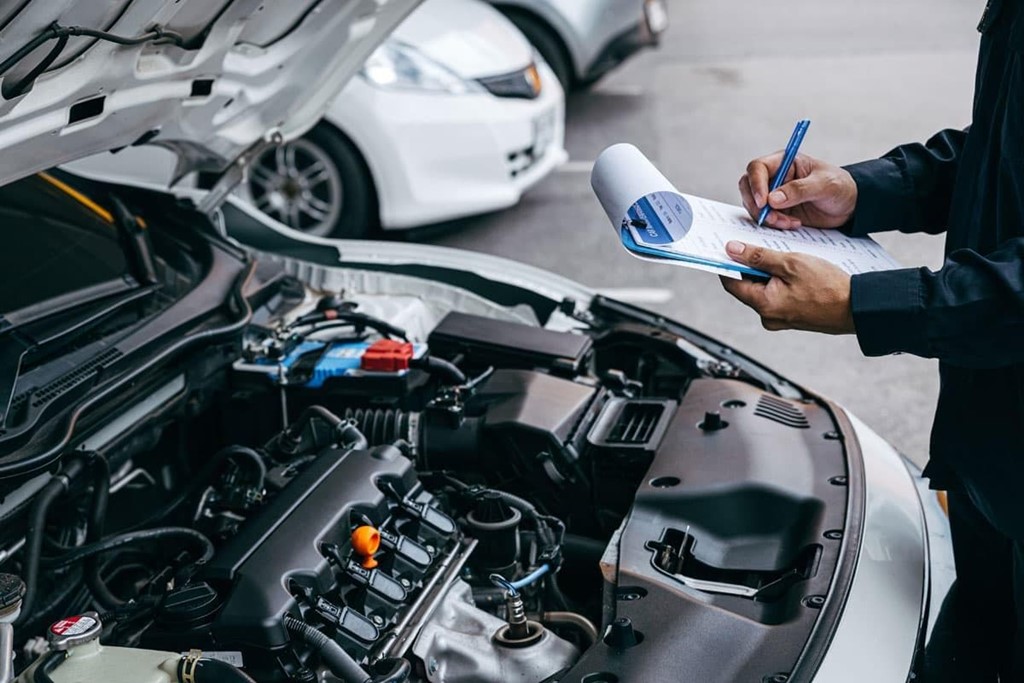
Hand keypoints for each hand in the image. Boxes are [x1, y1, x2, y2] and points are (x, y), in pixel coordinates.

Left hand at [720, 241, 854, 333]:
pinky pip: (778, 295)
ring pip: (764, 289)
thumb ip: (759, 257)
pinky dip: (781, 281)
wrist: (858, 307)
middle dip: (752, 264)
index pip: (731, 282)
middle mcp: (768, 316)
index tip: (729, 247)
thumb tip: (732, 250)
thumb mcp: (791, 263)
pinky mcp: (792, 317)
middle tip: (760, 244)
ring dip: (769, 271)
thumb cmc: (829, 287)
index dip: (728, 263)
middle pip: (747, 285)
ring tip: (783, 255)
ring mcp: (781, 319)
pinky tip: (794, 268)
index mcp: (764, 304)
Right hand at [739, 152, 857, 229]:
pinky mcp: (777, 212)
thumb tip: (772, 199)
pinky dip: (773, 225)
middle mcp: (774, 177)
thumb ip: (799, 189)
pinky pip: (764, 219)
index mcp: (784, 162)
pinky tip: (792, 225)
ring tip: (788, 223)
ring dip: (766, 217)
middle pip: (748, 187)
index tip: (763, 201)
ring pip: (753, 205)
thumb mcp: (824, 184)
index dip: (756, 184)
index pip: (758, 168)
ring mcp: (774, 195)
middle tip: (771, 217)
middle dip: (756, 205)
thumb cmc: (840, 187)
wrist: (850, 206)